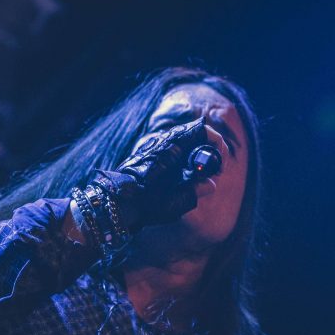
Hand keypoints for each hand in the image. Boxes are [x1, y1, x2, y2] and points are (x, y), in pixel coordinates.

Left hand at [95, 117, 208, 232]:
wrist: (115, 205)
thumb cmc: (144, 204)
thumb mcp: (175, 202)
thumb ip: (196, 191)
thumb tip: (210, 184)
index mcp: (171, 148)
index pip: (200, 129)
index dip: (215, 141)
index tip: (219, 159)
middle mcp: (162, 142)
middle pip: (193, 133)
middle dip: (207, 147)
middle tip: (213, 168)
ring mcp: (153, 147)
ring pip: (182, 140)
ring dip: (195, 153)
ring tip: (200, 174)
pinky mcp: (148, 155)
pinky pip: (171, 148)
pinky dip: (183, 157)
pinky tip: (184, 176)